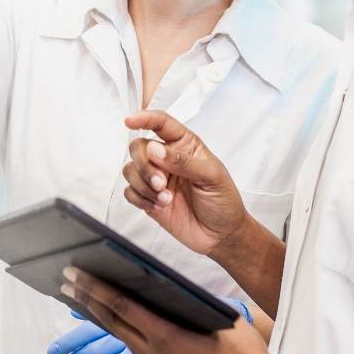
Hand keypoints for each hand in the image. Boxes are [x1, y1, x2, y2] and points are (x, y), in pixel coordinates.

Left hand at [61, 268, 278, 353]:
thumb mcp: (217, 316)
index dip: (95, 288)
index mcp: (166, 337)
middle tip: (66, 281)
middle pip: (112, 322)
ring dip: (98, 317)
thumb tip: (165, 288)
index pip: (122, 307)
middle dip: (86, 300)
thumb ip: (187, 304)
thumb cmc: (244, 352)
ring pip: (120, 337)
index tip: (75, 274)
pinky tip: (112, 324)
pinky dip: (119, 332)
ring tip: (79, 300)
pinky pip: (133, 350)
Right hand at [122, 110, 249, 256]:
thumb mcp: (212, 177)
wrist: (221, 235)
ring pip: (130, 170)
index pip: (161, 124)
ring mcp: (156, 179)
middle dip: (144, 165)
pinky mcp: (148, 198)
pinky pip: (129, 192)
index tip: (130, 120)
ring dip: (143, 185)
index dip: (145, 118)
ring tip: (165, 199)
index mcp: (185, 145)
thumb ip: (183, 161)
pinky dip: (140, 199)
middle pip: (138, 147)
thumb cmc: (224, 201)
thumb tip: (155, 150)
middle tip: (160, 183)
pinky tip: (158, 206)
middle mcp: (167, 159)